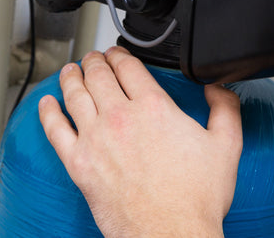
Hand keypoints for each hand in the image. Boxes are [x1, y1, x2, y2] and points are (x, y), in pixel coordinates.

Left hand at [38, 47, 242, 237]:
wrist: (170, 233)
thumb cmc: (195, 197)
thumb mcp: (227, 145)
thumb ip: (225, 108)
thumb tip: (218, 87)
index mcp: (154, 107)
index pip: (128, 67)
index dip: (119, 54)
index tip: (117, 53)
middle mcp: (121, 117)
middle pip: (99, 76)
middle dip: (95, 61)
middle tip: (93, 58)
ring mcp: (96, 140)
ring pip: (75, 96)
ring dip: (71, 78)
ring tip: (70, 71)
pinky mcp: (79, 165)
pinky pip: (55, 130)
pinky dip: (48, 112)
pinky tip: (46, 104)